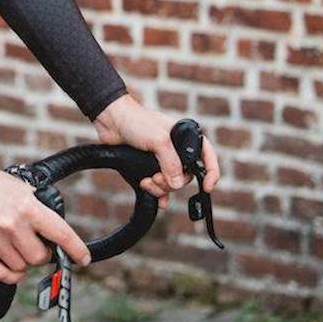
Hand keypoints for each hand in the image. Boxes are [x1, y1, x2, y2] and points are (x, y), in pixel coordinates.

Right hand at [0, 153, 90, 284]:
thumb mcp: (23, 190)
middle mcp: (11, 224)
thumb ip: (40, 212)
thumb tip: (57, 238)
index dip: (76, 250)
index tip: (82, 259)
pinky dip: (10, 274)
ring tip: (13, 247)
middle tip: (32, 245)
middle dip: (40, 254)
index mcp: (27, 207)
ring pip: (22, 268)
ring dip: (22, 262)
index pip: (61, 234)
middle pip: (40, 258)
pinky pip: (3, 275)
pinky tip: (8, 262)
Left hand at [94, 94, 220, 204]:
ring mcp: (161, 159)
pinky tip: (159, 202)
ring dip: (160, 188)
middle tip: (156, 177)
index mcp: (185, 138)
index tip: (208, 187)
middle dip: (172, 182)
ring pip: (171, 183)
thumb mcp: (159, 140)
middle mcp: (175, 150)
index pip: (207, 157)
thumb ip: (170, 163)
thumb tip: (177, 184)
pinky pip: (159, 187)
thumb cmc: (136, 121)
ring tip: (147, 181)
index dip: (212, 173)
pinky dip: (159, 195)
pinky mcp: (148, 167)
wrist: (111, 120)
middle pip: (185, 176)